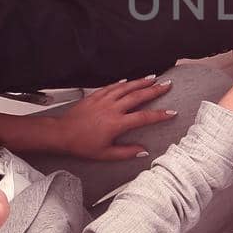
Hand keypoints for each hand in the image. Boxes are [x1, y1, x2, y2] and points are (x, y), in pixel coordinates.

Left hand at [49, 77, 175, 160]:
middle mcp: (112, 109)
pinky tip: (128, 81)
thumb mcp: (105, 154)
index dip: (159, 115)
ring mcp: (103, 100)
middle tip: (167, 84)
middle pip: (138, 96)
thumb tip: (143, 152)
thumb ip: (126, 152)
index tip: (171, 112)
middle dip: (155, 90)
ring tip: (153, 77)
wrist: (61, 134)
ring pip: (126, 88)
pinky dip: (122, 83)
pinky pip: (112, 87)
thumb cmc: (81, 145)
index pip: (144, 117)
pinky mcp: (95, 96)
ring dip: (141, 82)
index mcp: (116, 124)